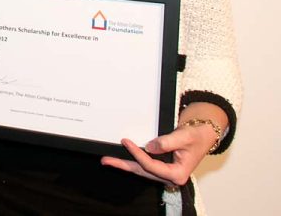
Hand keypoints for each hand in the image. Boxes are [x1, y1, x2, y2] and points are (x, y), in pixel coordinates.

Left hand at [100, 121, 219, 186]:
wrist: (203, 135)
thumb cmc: (197, 137)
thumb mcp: (184, 137)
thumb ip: (166, 142)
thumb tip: (149, 146)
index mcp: (178, 174)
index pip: (152, 166)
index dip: (137, 154)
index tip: (126, 142)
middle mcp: (170, 176)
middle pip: (143, 171)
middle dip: (124, 165)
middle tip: (106, 160)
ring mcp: (165, 173)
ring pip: (142, 170)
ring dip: (125, 164)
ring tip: (108, 160)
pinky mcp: (162, 167)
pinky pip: (145, 166)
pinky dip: (132, 161)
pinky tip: (121, 158)